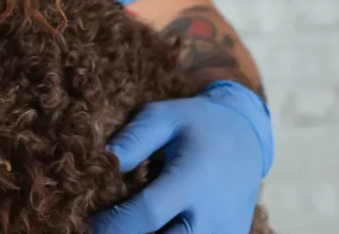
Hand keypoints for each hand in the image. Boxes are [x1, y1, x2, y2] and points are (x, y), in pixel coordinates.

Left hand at [91, 81, 273, 233]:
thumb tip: (104, 160)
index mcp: (194, 180)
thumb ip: (134, 139)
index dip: (112, 224)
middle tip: (107, 227)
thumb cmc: (197, 124)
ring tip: (130, 224)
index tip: (91, 221)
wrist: (247, 137)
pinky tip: (157, 226)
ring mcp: (225, 233)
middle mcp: (213, 215)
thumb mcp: (163, 117)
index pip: (147, 214)